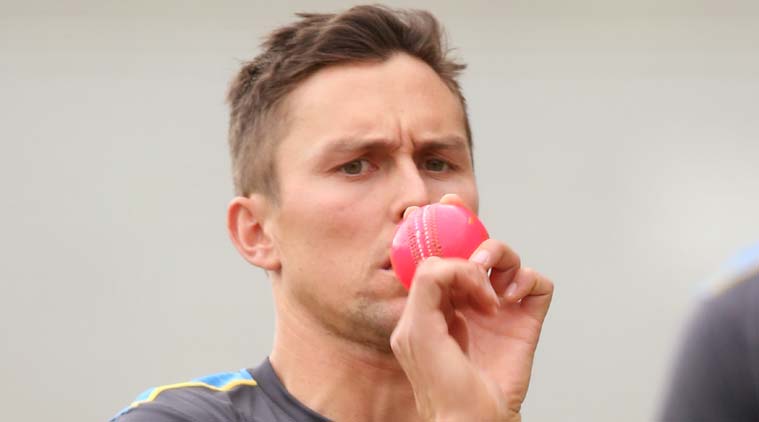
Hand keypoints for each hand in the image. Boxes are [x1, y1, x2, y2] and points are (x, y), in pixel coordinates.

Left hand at [390, 195, 553, 421]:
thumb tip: (448, 260)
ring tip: (485, 275)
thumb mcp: (415, 329)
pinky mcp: (526, 317)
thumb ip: (426, 286)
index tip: (435, 205)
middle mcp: (469, 297)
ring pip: (506, 258)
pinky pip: (536, 281)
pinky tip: (509, 299)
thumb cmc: (439, 380)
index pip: (441, 252)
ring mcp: (499, 306)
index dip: (439, 227)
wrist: (473, 414)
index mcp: (437, 298)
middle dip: (470, 229)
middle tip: (461, 219)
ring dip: (496, 255)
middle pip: (475, 247)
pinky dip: (527, 280)